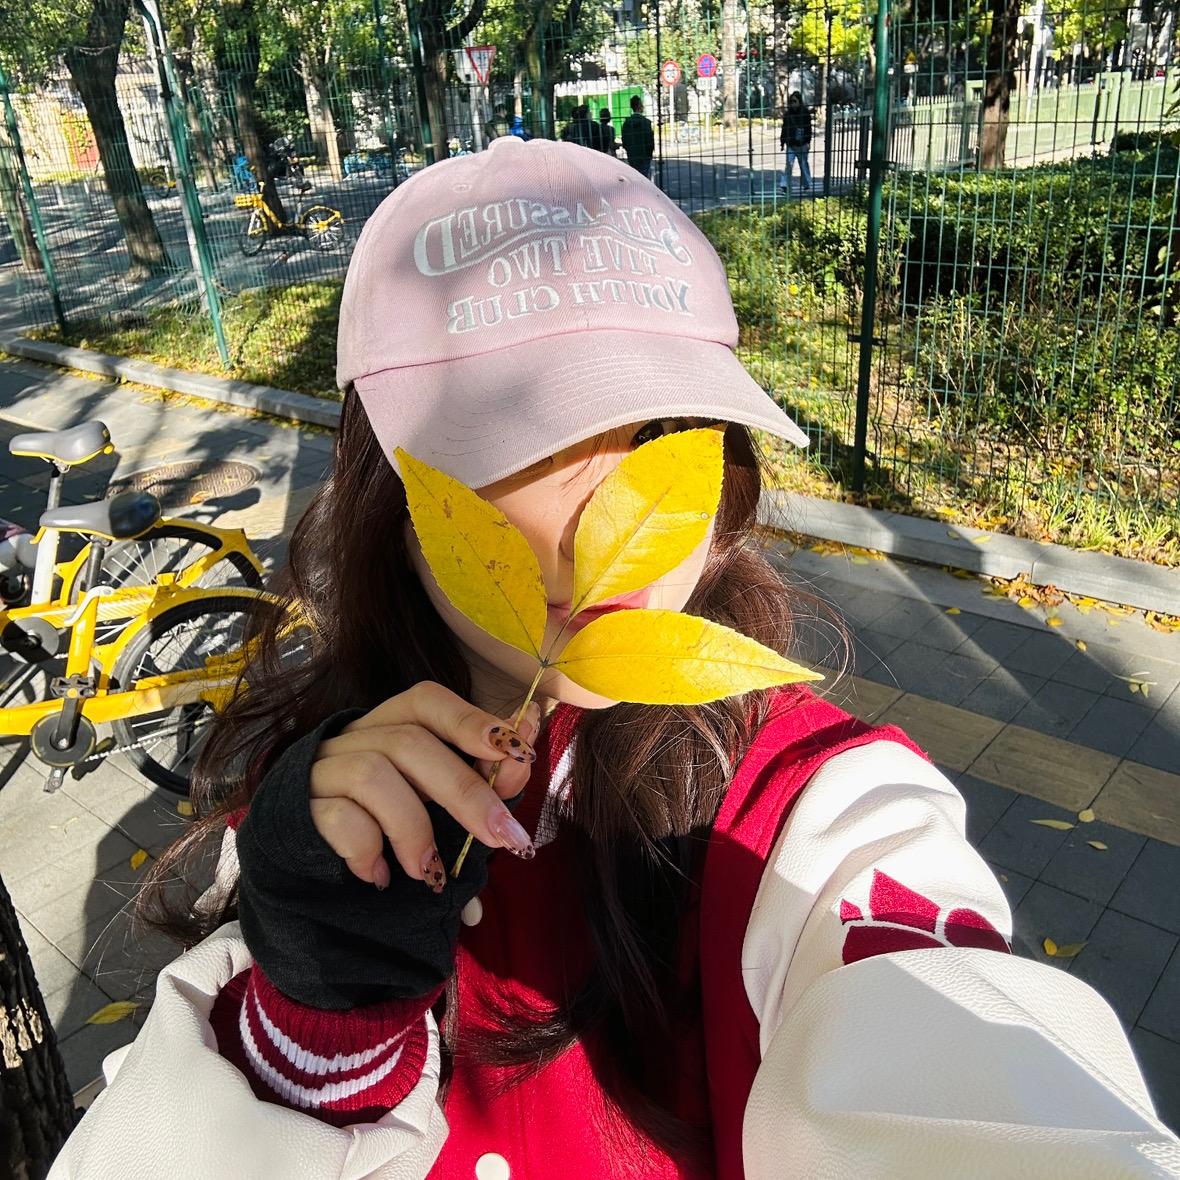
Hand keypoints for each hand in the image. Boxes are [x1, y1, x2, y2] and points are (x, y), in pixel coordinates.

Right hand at [233, 684, 542, 1007]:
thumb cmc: (387, 825)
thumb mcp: (440, 804)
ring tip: (428, 871)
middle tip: (503, 836)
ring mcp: (322, 769)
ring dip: (413, 827)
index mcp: (392, 724)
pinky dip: (368, 850)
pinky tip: (380, 876)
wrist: (303, 864)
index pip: (427, 701)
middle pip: (409, 742)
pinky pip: (336, 818)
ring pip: (372, 774)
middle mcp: (354, 737)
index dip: (470, 720)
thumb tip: (525, 757)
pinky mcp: (298, 809)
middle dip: (465, 791)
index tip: (515, 753)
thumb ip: (483, 782)